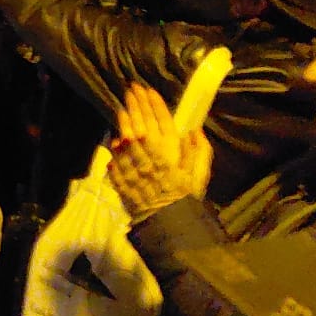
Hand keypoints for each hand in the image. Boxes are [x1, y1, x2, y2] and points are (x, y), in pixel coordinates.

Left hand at [108, 82, 212, 222]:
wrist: (168, 226)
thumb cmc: (187, 200)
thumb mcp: (200, 177)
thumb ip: (199, 153)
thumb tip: (194, 131)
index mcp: (171, 156)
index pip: (162, 124)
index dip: (155, 106)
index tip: (149, 91)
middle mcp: (150, 158)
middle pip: (142, 126)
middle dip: (137, 106)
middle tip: (132, 89)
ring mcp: (134, 168)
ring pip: (127, 139)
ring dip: (125, 121)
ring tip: (123, 105)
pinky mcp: (123, 178)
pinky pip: (117, 158)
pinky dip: (115, 145)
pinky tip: (115, 134)